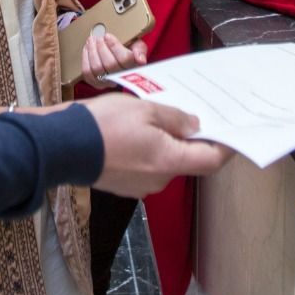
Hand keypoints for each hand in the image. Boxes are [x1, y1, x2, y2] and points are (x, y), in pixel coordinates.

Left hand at [81, 34, 147, 85]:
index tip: (107, 35)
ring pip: (97, 69)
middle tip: (98, 36)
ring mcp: (108, 82)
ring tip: (91, 40)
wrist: (119, 58)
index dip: (114, 46)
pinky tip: (87, 48)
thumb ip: (140, 50)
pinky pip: (87, 73)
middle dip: (101, 48)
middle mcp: (121, 78)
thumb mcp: (138, 47)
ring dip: (92, 52)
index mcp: (134, 68)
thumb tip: (140, 60)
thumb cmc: (129, 51)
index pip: (125, 59)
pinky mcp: (96, 83)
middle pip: (110, 64)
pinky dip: (85, 59)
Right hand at [82, 93, 231, 196]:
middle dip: (190, 138)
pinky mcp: (124, 184)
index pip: (211, 160)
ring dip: (166, 141)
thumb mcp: (144, 109)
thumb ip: (175, 118)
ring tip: (154, 116)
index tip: (233, 131)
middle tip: (188, 111)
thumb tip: (194, 126)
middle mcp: (159, 180)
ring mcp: (140, 185)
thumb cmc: (104, 125)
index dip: (226, 146)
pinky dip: (148, 149)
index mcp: (169, 161)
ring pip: (165, 161)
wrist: (61, 146)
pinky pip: (146, 165)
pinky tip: (135, 130)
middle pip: (187, 160)